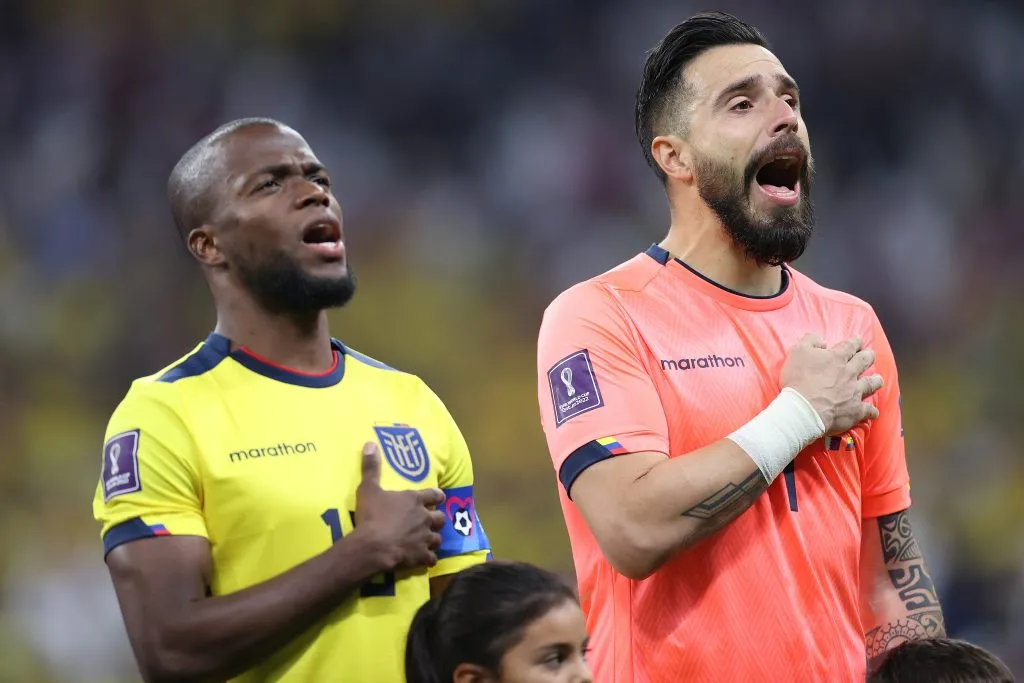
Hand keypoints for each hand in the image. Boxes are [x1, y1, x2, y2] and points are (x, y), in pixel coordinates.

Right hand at [354, 442, 445, 569]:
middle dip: (436, 519)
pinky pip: (431, 559)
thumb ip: (371, 467)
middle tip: (430, 521)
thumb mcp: (368, 488)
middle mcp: (425, 517)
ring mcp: (425, 538)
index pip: (435, 494)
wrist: (374, 544)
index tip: (439, 498)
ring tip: (427, 541)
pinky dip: (429, 559)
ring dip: (434, 539)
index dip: (437, 496)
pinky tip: (424, 560)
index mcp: (414, 500)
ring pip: (438, 538)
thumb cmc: (372, 515)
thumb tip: (370, 443)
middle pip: (440, 518)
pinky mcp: (421, 556)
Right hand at [780, 334, 883, 434]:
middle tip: (869, 355)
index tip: (858, 339)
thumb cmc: (798, 380)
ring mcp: (854, 392)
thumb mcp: (798, 352)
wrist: (803, 409)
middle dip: (868, 356)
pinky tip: (874, 412)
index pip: (850, 345)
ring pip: (871, 383)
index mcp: (836, 358)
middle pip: (864, 361)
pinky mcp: (855, 410)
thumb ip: (810, 341)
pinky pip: (869, 410)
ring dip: (875, 380)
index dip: (855, 341)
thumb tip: (821, 340)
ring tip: (878, 379)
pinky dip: (872, 411)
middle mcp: (849, 373)